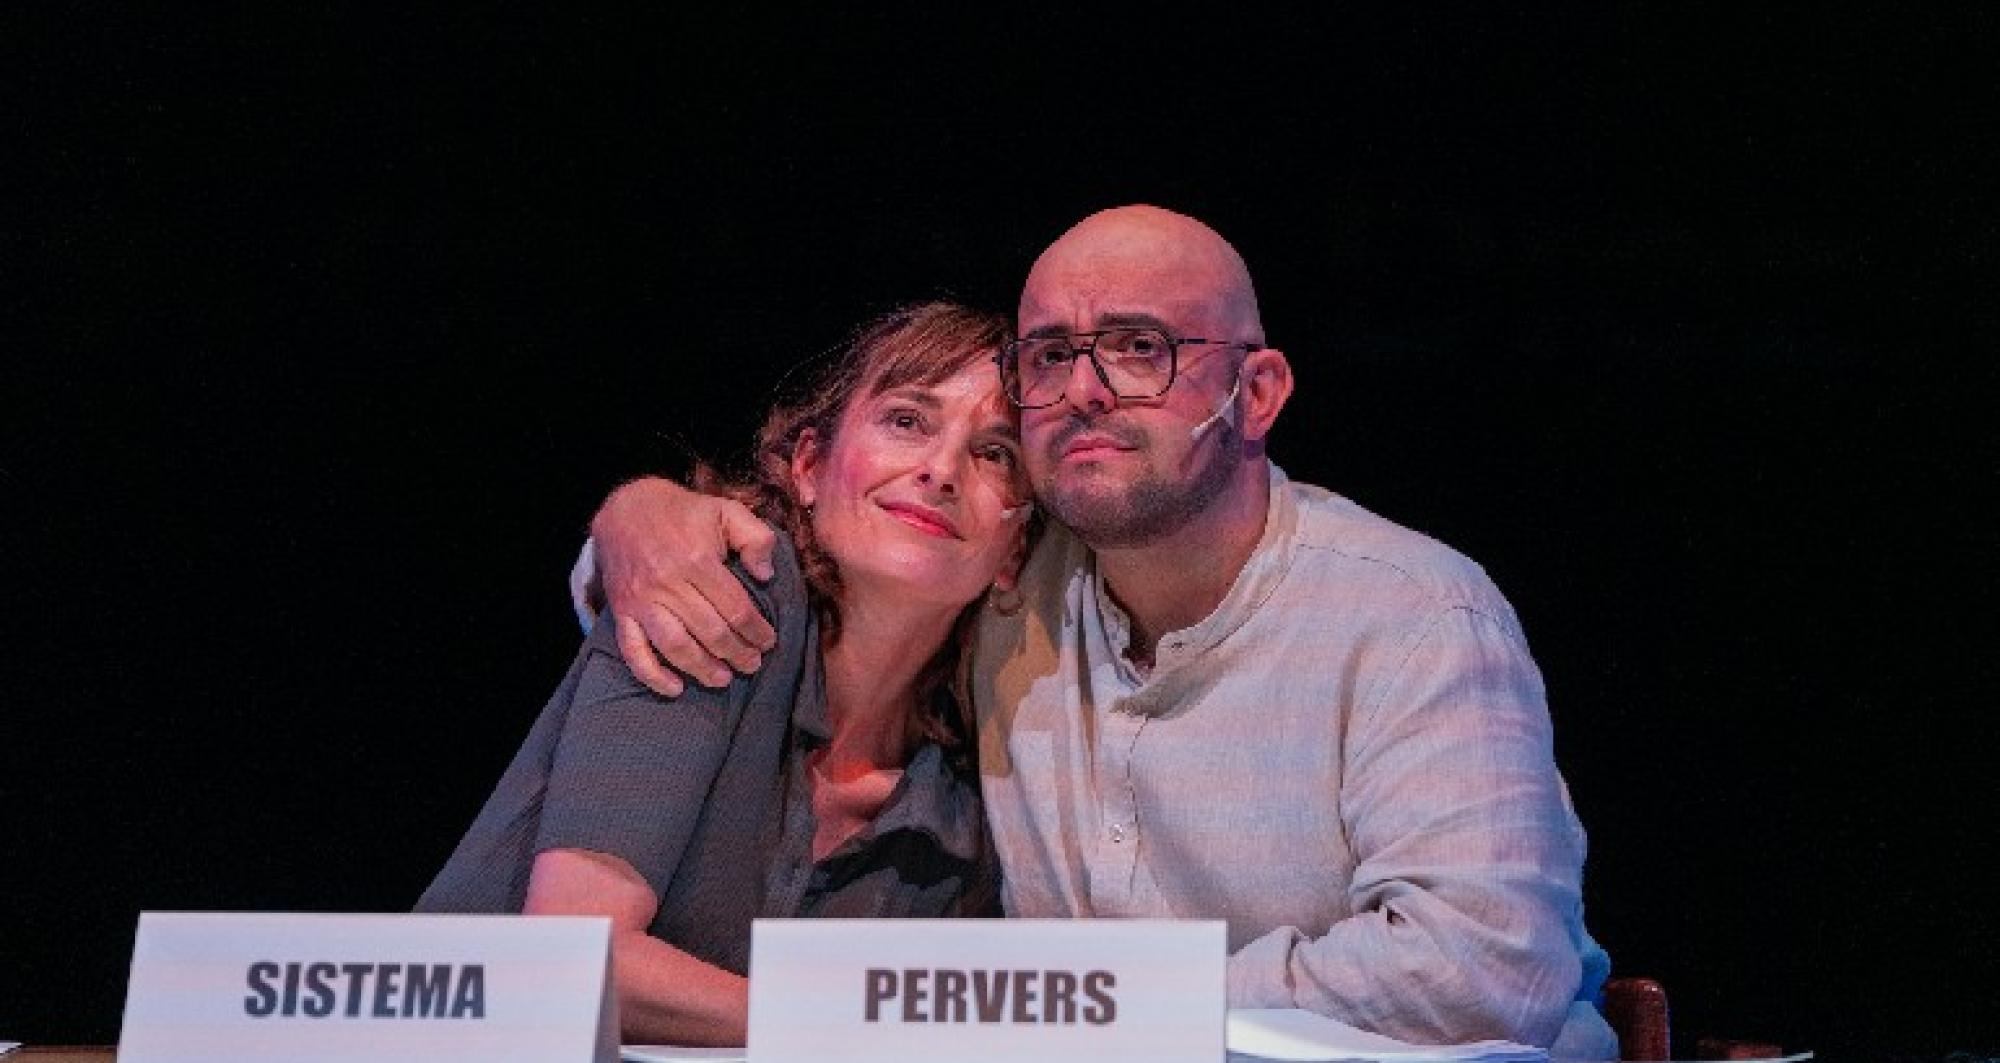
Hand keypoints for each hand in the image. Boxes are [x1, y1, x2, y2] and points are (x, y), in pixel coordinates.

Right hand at [591, 477, 778, 696]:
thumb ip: (756, 538)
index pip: (734, 607)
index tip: (768, 642)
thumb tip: (766, 575)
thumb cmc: (683, 513)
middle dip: (736, 653)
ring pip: (674, 646)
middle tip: (752, 665)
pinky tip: (674, 688)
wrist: (626, 509)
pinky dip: (652, 675)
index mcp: (696, 560)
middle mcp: (667, 583)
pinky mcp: (622, 612)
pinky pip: (633, 651)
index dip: (756, 630)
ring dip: (702, 669)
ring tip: (722, 679)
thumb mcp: (727, 511)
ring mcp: (641, 601)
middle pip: (709, 631)